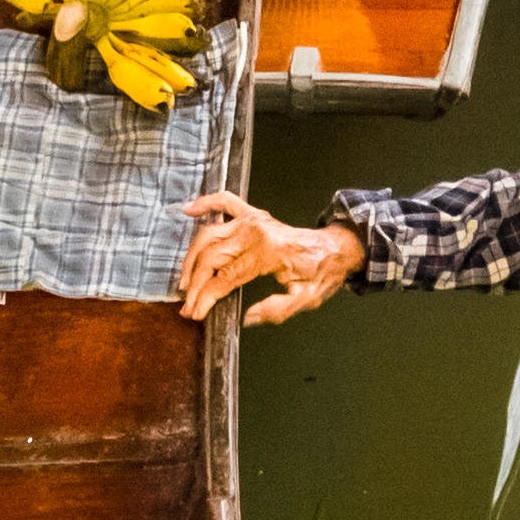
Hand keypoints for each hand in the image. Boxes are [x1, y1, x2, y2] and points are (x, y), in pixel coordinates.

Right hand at [177, 193, 363, 325]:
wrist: (335, 249)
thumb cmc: (321, 274)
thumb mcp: (306, 299)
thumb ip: (278, 310)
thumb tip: (248, 318)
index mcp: (266, 253)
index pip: (224, 278)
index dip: (206, 297)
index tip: (195, 312)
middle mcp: (254, 232)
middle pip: (211, 257)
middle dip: (194, 283)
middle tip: (186, 304)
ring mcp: (252, 220)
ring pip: (208, 235)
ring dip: (191, 257)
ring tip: (184, 280)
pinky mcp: (253, 215)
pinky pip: (225, 202)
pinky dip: (206, 203)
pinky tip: (190, 210)